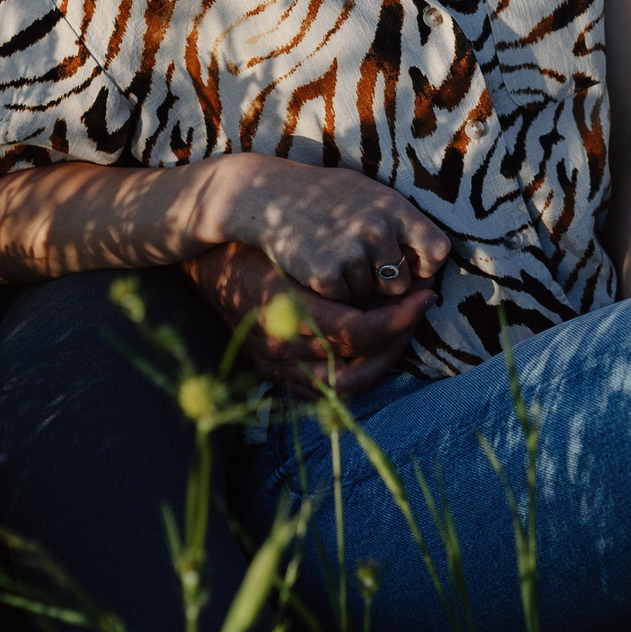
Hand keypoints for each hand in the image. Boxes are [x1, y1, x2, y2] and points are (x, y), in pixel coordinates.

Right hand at [182, 241, 435, 397]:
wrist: (206, 261)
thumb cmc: (259, 243)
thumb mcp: (297, 247)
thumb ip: (341, 269)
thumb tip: (399, 278)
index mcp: (286, 313)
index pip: (358, 333)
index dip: (401, 319)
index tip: (425, 296)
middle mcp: (279, 348)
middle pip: (355, 369)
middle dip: (396, 343)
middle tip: (417, 313)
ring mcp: (273, 367)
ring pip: (342, 387)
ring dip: (381, 362)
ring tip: (401, 331)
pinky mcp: (272, 374)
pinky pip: (324, 388)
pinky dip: (356, 371)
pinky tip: (375, 346)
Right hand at [199, 157, 451, 307]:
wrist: (268, 194)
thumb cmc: (323, 195)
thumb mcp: (369, 194)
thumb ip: (401, 221)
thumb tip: (435, 258)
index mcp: (394, 208)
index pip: (438, 251)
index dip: (425, 266)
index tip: (409, 266)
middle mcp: (378, 229)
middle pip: (403, 285)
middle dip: (384, 284)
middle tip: (358, 264)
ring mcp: (351, 252)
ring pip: (370, 297)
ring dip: (354, 288)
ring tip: (333, 258)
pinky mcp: (325, 274)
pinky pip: (343, 302)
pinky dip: (331, 293)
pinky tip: (316, 268)